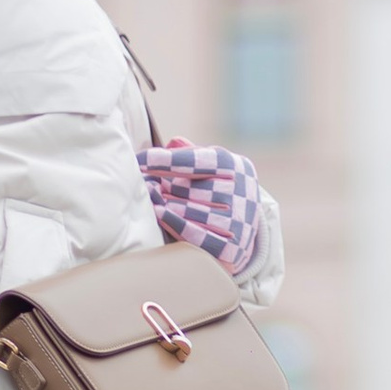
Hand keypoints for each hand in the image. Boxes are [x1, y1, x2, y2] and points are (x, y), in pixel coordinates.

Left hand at [139, 139, 262, 278]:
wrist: (251, 225)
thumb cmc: (221, 187)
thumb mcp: (214, 165)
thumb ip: (193, 154)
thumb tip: (173, 143)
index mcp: (234, 166)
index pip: (193, 161)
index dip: (162, 160)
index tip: (139, 160)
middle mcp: (238, 191)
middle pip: (186, 187)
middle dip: (160, 184)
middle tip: (140, 183)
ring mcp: (236, 221)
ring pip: (187, 210)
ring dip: (163, 203)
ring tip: (147, 197)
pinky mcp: (231, 246)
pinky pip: (195, 235)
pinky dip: (174, 223)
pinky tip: (158, 213)